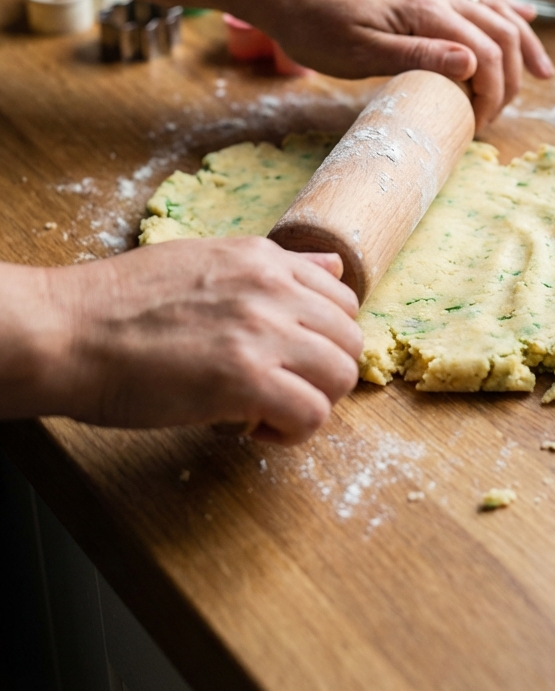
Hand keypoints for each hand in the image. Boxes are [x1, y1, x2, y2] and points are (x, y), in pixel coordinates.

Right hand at [3, 241, 361, 444]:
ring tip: (269, 412)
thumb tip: (331, 267)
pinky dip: (293, 432)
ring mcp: (261, 331)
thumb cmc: (120, 305)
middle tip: (282, 391)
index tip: (289, 359)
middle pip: (350, 339)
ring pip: (341, 376)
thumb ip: (273, 267)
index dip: (322, 338)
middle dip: (324, 374)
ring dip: (313, 403)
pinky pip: (312, 413)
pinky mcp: (245, 379)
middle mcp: (271, 288)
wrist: (68, 331)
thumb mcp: (205, 260)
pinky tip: (256, 430)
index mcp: (262, 258)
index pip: (341, 298)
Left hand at [252, 0, 554, 126]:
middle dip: (513, 75)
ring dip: (523, 43)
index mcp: (426, 12)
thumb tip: (474, 66)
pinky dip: (505, 13)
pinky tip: (523, 18)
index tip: (481, 124)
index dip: (495, 92)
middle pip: (500, 33)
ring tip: (543, 72)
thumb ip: (418, 56)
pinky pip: (476, 0)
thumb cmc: (315, 26)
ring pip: (495, 13)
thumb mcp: (360, 52)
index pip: (486, 53)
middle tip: (501, 114)